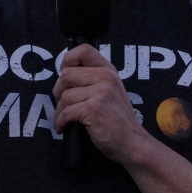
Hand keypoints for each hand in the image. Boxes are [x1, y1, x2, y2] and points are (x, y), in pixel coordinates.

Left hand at [52, 44, 150, 162]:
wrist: (132, 142)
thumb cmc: (117, 120)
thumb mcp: (111, 90)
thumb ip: (93, 79)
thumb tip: (65, 74)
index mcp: (108, 70)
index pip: (83, 50)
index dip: (68, 60)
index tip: (66, 76)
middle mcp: (105, 77)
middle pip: (66, 75)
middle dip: (59, 91)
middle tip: (64, 104)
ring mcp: (100, 92)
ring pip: (64, 96)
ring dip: (59, 111)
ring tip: (65, 119)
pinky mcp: (93, 109)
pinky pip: (65, 112)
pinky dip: (60, 122)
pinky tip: (64, 127)